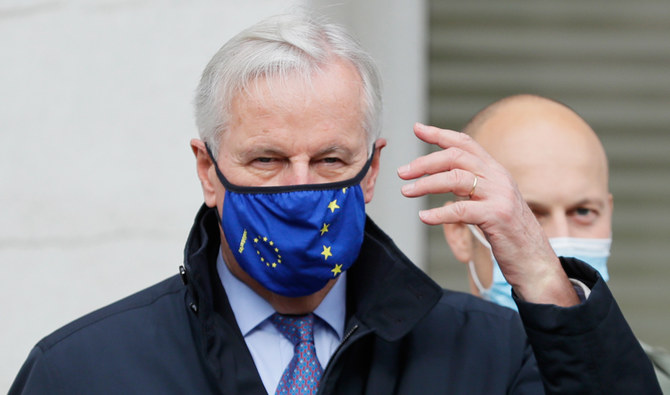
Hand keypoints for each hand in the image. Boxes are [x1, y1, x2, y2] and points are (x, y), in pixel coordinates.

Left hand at [397, 123, 578, 306]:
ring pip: (455, 178)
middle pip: (456, 157)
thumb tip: (445, 177)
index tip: (417, 129)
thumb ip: (474, 187)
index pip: (466, 143)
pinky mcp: (497, 216)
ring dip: (426, 184)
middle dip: (425, 162)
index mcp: (496, 171)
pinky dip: (439, 213)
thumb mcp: (493, 202)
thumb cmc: (510, 234)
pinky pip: (461, 210)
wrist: (536, 262)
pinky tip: (424, 217)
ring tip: (406, 191)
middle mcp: (499, 178)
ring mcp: (500, 196)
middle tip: (402, 172)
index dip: (440, 134)